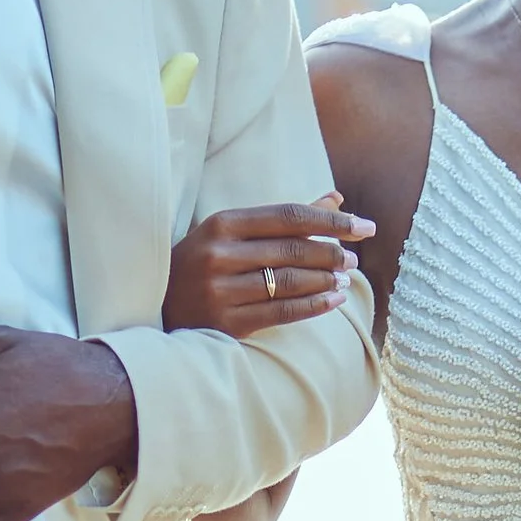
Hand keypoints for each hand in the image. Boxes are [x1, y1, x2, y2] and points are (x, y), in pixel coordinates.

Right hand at [165, 194, 372, 335]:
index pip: (289, 216)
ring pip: (290, 282)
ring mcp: (221, 291)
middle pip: (293, 249)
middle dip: (331, 252)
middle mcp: (220, 255)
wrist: (156, 306)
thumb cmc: (202, 262)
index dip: (332, 220)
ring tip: (345, 278)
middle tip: (353, 257)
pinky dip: (314, 306)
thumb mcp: (232, 232)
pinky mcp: (225, 322)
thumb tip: (337, 198)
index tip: (363, 226)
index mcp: (222, 224)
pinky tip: (334, 300)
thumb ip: (284, 217)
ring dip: (326, 279)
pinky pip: (282, 312)